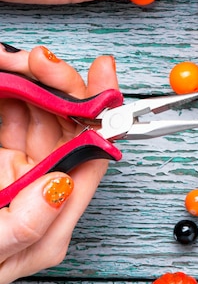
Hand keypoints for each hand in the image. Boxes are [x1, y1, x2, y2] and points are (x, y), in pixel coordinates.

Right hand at [0, 45, 117, 283]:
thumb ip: (28, 223)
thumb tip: (63, 184)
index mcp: (56, 212)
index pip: (92, 152)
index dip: (101, 110)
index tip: (102, 73)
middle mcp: (44, 185)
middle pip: (67, 124)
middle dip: (59, 86)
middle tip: (39, 59)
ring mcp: (18, 167)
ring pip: (38, 113)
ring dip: (31, 82)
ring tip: (12, 60)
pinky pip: (8, 115)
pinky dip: (6, 92)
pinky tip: (5, 73)